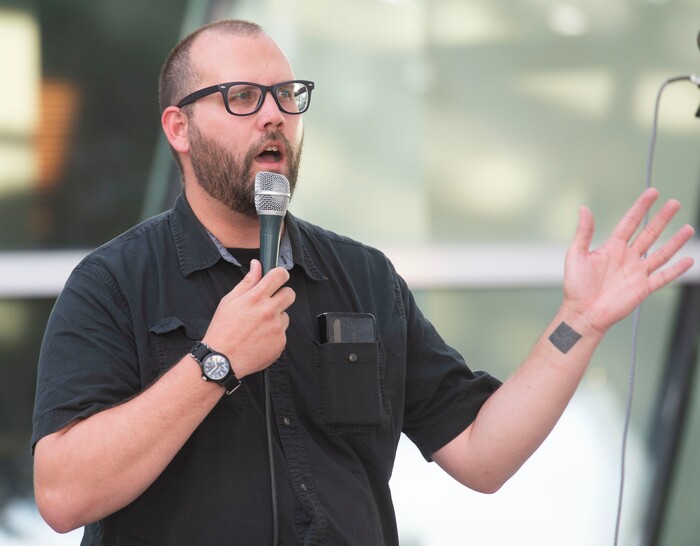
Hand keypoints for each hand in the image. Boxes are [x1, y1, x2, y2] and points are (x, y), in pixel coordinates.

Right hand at [203, 259, 295, 377]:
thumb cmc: (223, 330)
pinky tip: (259, 338)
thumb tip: (257, 265)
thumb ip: (247, 282)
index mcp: (255, 298)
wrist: (222, 360)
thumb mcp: (229, 301)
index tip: (279, 276)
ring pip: (285, 315)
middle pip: (290, 294)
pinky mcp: (280, 342)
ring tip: (258, 326)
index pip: (279, 276)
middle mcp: (268, 312)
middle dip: (282, 295)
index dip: (280, 273)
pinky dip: (274, 334)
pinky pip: (282, 332)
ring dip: (276, 318)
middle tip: (270, 302)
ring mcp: (276, 328)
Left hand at [563, 188, 694, 333]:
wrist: (583, 312)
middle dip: (662, 218)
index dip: (641, 207)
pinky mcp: (643, 288)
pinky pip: (663, 277)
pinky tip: (689, 260)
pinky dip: (677, 270)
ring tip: (688, 228)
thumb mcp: (576, 254)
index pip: (630, 222)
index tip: (653, 192)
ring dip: (675, 241)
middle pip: (649, 233)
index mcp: (612, 247)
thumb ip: (584, 232)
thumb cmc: (576, 286)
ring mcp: (637, 272)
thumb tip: (584, 209)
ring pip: (661, 253)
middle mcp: (627, 257)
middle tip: (675, 203)